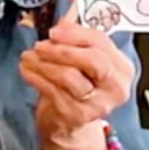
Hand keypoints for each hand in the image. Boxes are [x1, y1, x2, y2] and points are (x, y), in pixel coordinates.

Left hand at [20, 21, 133, 149]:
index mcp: (122, 68)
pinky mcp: (78, 117)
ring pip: (70, 77)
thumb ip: (77, 41)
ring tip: (28, 57)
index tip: (54, 31)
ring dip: (44, 64)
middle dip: (63, 50)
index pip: (102, 44)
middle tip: (40, 45)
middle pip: (93, 61)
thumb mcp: (82, 61)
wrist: (70, 124)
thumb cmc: (78, 86)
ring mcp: (98, 105)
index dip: (76, 34)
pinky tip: (27, 70)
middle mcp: (116, 88)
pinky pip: (54, 92)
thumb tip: (62, 25)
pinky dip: (36, 78)